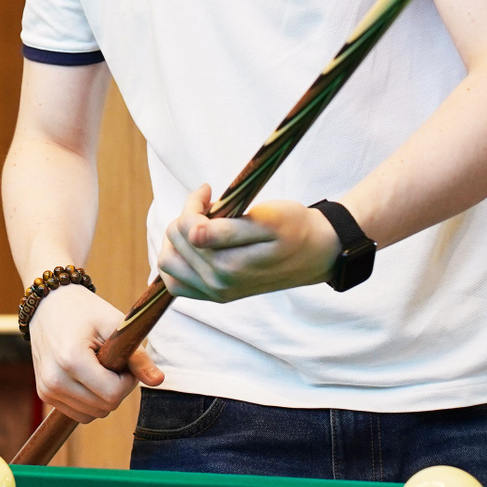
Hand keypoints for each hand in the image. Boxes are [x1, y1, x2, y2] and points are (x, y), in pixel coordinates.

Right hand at [28, 283, 164, 422]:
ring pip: (92, 415)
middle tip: (113, 361)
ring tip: (98, 366)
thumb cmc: (85, 310)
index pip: (113, 394)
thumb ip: (137, 356)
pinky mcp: (44, 394)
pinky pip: (79, 413)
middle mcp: (54, 379)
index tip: (124, 361)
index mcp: (71, 360)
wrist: (49, 302)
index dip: (128, 380)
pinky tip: (87, 376)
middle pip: (104, 408)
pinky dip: (90, 401)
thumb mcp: (114, 324)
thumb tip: (158, 380)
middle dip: (117, 388)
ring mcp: (47, 389)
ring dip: (103, 396)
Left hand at [157, 186, 340, 302]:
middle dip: (189, 216)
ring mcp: (216, 292)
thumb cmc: (295, 228)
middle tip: (213, 207)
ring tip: (203, 225)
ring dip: (179, 238)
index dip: (194, 202)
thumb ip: (226, 229)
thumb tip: (192, 231)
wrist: (316, 253)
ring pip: (169, 261)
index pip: (186, 226)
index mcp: (230, 265)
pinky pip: (176, 283)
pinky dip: (177, 262)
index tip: (210, 190)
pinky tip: (194, 246)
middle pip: (175, 240)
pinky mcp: (215, 295)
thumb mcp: (267, 220)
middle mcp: (219, 284)